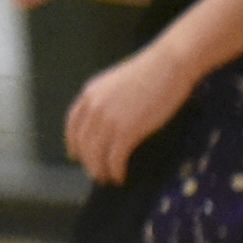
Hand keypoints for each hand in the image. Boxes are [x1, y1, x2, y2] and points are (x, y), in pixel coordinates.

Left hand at [64, 41, 196, 184]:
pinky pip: (114, 159)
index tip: (76, 155)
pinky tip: (120, 176)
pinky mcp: (127, 131)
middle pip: (83, 144)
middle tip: (96, 173)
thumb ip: (106, 99)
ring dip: (100, 170)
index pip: (72, 124)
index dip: (73, 143)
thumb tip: (106, 120)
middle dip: (88, 162)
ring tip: (108, 178)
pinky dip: (115, 171)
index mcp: (89, 93)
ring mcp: (109, 120)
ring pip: (96, 155)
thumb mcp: (117, 82)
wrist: (169, 64)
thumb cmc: (151, 71)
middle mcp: (94, 108)